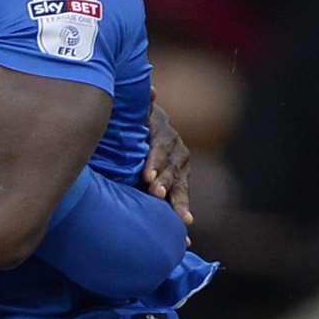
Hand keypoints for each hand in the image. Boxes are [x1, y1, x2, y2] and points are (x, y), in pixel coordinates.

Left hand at [142, 90, 193, 225]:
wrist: (143, 126)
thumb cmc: (132, 118)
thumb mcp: (137, 109)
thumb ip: (143, 104)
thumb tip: (151, 91)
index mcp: (163, 132)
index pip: (161, 147)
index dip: (156, 162)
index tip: (147, 176)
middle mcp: (176, 149)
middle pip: (172, 168)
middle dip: (165, 182)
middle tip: (155, 193)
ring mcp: (180, 166)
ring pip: (180, 184)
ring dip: (179, 200)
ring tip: (180, 217)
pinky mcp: (180, 180)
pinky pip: (182, 196)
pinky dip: (184, 211)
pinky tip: (187, 227)